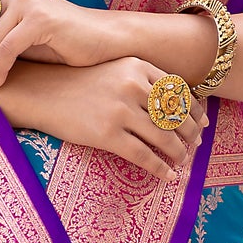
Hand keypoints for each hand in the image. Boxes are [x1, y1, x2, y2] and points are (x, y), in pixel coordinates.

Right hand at [0, 58, 204, 181]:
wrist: (41, 92)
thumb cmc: (78, 83)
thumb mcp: (113, 71)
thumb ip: (141, 82)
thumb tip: (174, 105)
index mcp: (137, 67)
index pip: (178, 91)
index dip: (194, 109)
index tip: (202, 122)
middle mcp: (132, 86)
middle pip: (175, 114)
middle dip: (191, 133)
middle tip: (197, 144)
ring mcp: (120, 111)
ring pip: (164, 137)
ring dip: (179, 152)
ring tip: (183, 160)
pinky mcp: (108, 135)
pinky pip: (144, 156)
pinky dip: (161, 168)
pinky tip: (168, 175)